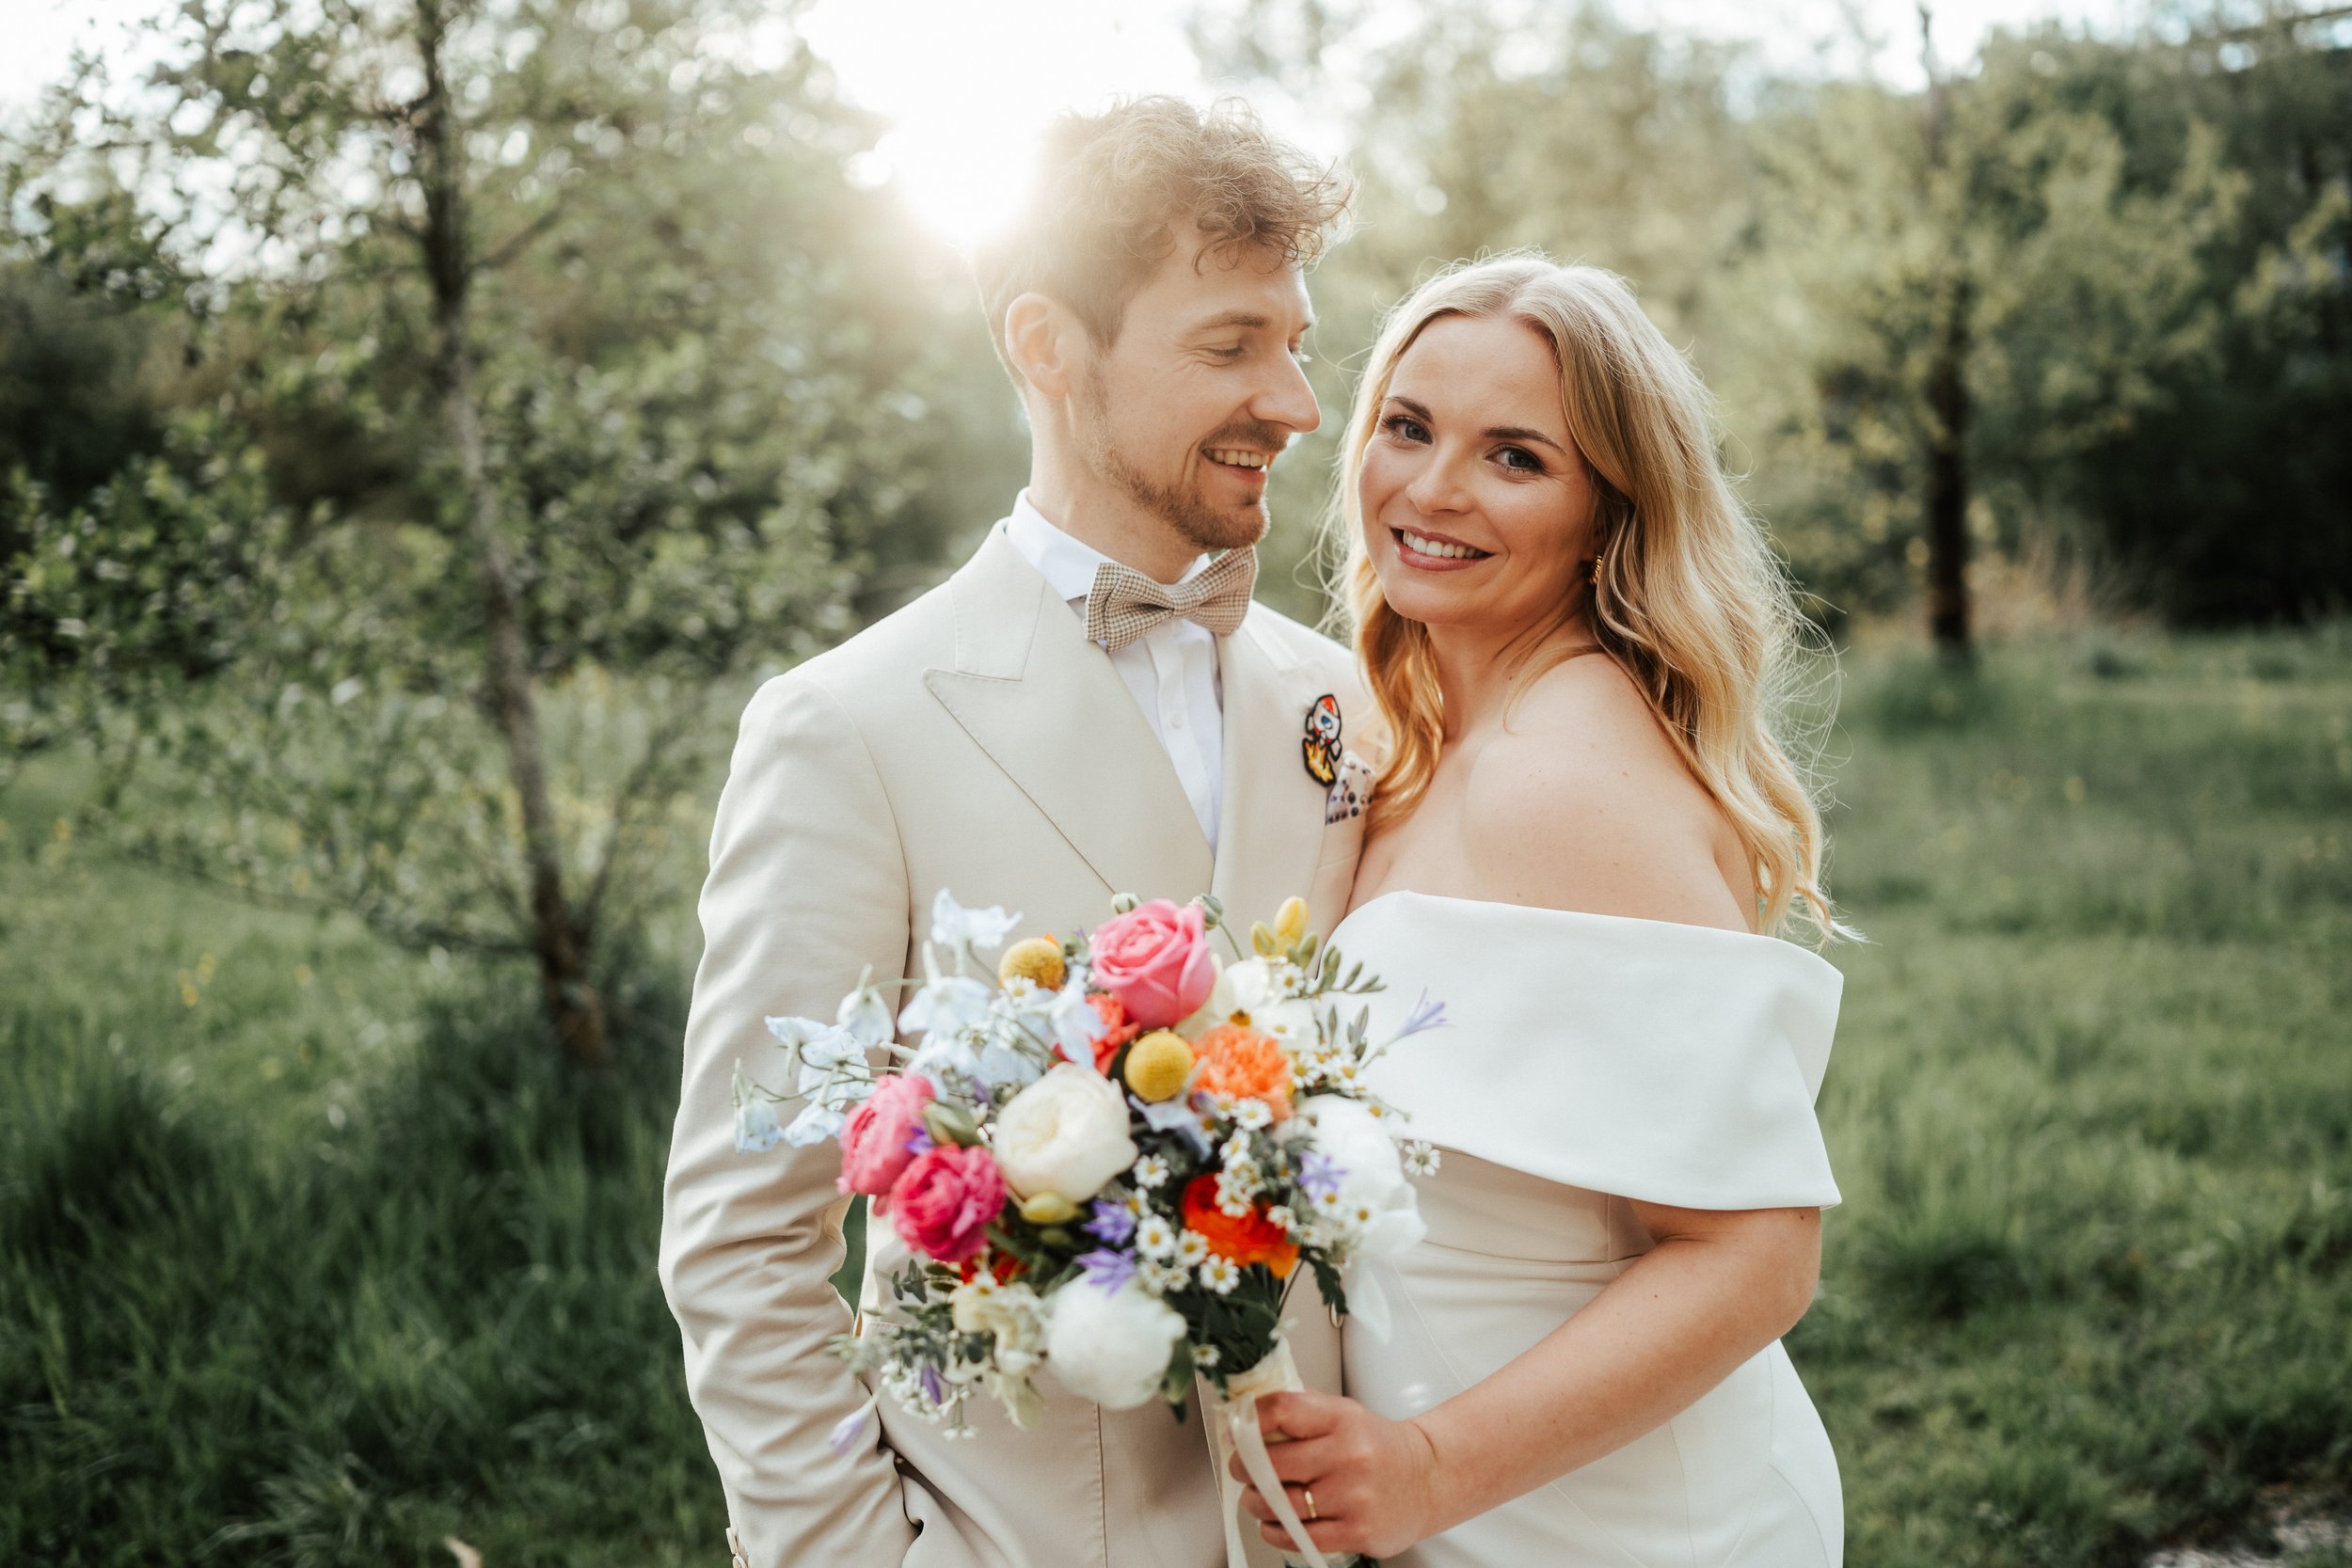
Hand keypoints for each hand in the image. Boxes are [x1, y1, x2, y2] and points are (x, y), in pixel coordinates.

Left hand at [1226, 1389, 1444, 1560]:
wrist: (1428, 1479)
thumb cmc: (1379, 1447)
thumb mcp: (1346, 1414)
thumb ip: (1302, 1411)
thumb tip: (1249, 1414)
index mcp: (1343, 1419)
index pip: (1282, 1410)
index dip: (1251, 1421)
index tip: (1239, 1431)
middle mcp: (1349, 1455)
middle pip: (1272, 1463)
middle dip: (1245, 1469)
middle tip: (1242, 1470)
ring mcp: (1354, 1496)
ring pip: (1280, 1504)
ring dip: (1257, 1503)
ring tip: (1258, 1498)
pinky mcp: (1358, 1532)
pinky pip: (1299, 1537)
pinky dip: (1277, 1532)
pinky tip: (1276, 1523)